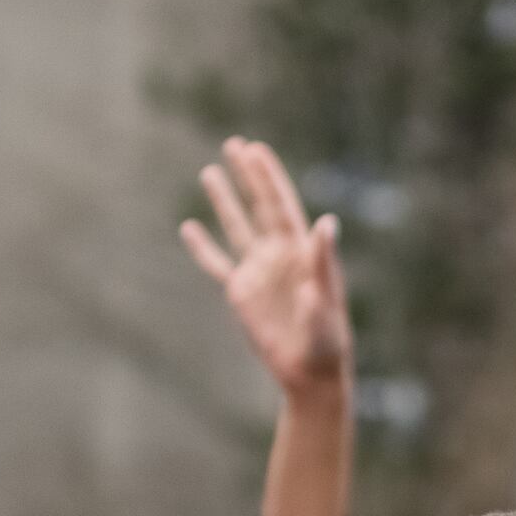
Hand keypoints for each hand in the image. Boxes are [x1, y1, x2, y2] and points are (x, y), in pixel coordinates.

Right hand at [181, 140, 349, 400]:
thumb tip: (326, 222)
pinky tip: (188, 227)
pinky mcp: (241, 294)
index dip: (269, 177)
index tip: (256, 149)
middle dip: (248, 175)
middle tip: (235, 143)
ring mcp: (258, 272)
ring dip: (224, 200)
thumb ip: (324, 262)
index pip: (281, 204)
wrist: (310, 372)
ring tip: (209, 170)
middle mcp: (279, 254)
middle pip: (259, 206)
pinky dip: (202, 247)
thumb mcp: (327, 298)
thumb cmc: (327, 339)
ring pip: (236, 227)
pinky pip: (216, 264)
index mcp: (301, 251)